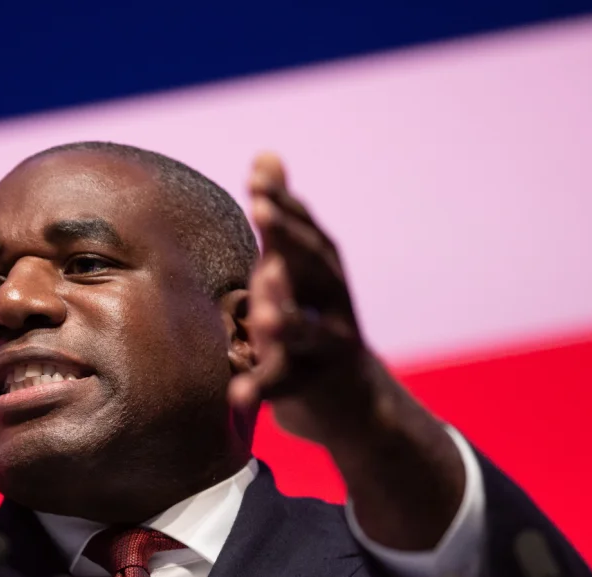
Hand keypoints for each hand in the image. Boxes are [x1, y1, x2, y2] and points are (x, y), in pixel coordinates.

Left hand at [229, 154, 464, 548]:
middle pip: (318, 269)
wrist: (355, 405)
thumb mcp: (297, 273)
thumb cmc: (313, 326)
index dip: (288, 206)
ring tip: (262, 312)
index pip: (310, 234)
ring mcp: (328, 351)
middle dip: (291, 238)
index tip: (259, 177)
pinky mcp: (314, 390)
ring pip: (309, 334)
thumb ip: (281, 222)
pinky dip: (261, 389)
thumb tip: (267, 155)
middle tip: (261, 210)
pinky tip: (236, 394)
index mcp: (326, 277)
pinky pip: (285, 389)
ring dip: (288, 321)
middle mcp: (335, 308)